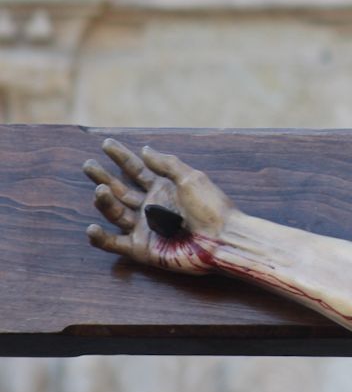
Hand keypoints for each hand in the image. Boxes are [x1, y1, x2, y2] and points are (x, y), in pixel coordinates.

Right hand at [83, 139, 236, 275]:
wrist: (223, 239)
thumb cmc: (212, 207)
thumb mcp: (191, 178)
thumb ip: (167, 164)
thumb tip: (145, 149)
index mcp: (163, 188)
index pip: (137, 170)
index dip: (121, 157)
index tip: (106, 143)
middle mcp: (150, 207)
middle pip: (120, 189)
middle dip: (103, 177)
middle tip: (88, 165)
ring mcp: (144, 227)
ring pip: (116, 213)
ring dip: (105, 202)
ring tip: (100, 190)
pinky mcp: (141, 248)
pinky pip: (114, 244)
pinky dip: (100, 238)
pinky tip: (91, 228)